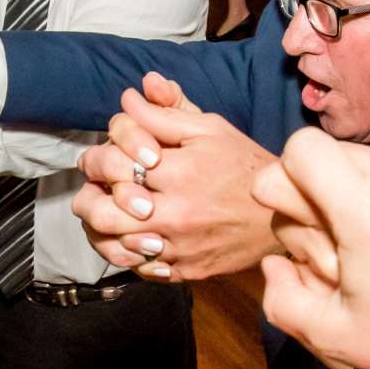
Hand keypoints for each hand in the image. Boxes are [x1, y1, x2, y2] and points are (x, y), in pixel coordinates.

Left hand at [69, 72, 274, 280]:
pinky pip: (141, 269)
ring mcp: (179, 247)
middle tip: (91, 192)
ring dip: (103, 231)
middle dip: (87, 200)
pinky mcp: (186, 271)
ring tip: (107, 216)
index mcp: (177, 172)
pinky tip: (133, 239)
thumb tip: (129, 97)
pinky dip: (130, 255)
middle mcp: (175, 213)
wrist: (282, 213)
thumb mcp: (209, 129)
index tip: (99, 161)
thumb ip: (165, 113)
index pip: (112, 165)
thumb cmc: (243, 164)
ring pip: (115, 247)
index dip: (97, 161)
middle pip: (102, 213)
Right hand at [254, 128, 369, 368]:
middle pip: (334, 152)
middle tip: (335, 245)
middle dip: (319, 191)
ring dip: (358, 195)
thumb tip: (273, 262)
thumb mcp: (331, 336)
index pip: (303, 147)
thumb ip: (280, 296)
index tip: (298, 219)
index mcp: (368, 212)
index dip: (286, 179)